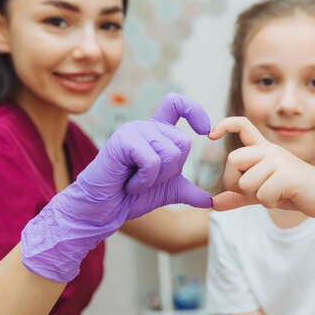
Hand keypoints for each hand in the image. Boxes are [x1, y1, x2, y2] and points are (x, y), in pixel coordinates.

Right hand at [21, 93, 211, 281]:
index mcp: (157, 132)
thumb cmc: (130, 196)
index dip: (196, 112)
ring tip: (136, 181)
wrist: (103, 210)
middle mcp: (146, 127)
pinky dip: (144, 180)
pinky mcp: (123, 141)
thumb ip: (189, 191)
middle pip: (183, 142)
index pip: (178, 105)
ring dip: (156, 178)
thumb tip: (211, 200)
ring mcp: (134, 131)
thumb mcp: (167, 192)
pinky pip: (152, 160)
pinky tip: (129, 184)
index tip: (207, 132)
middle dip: (171, 170)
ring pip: (170, 153)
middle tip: (147, 178)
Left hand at [209, 116, 314, 216]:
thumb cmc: (294, 192)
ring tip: (275, 194)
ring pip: (246, 182)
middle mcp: (269, 150)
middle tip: (252, 192)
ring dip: (257, 196)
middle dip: (234, 182)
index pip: (242, 125)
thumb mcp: (262, 193)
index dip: (224, 125)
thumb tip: (213, 204)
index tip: (210, 135)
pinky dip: (270, 202)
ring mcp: (279, 160)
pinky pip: (262, 194)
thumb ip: (238, 196)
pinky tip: (285, 197)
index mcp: (263, 149)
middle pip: (233, 159)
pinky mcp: (287, 174)